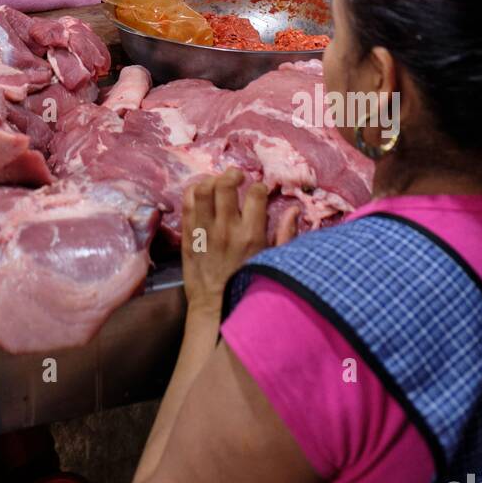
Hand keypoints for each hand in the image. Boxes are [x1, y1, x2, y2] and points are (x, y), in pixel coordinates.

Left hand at [180, 170, 297, 315]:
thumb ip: (285, 234)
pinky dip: (193, 192)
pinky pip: (186, 204)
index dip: (259, 186)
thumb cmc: (248, 284)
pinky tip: (202, 194)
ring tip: (217, 183)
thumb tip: (295, 209)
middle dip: (232, 174)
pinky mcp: (188, 236)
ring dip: (210, 180)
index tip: (259, 191)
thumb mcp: (272, 261)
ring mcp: (204, 231)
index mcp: (252, 235)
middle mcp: (226, 229)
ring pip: (202, 190)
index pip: (255, 194)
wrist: (215, 308)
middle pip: (225, 185)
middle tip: (236, 176)